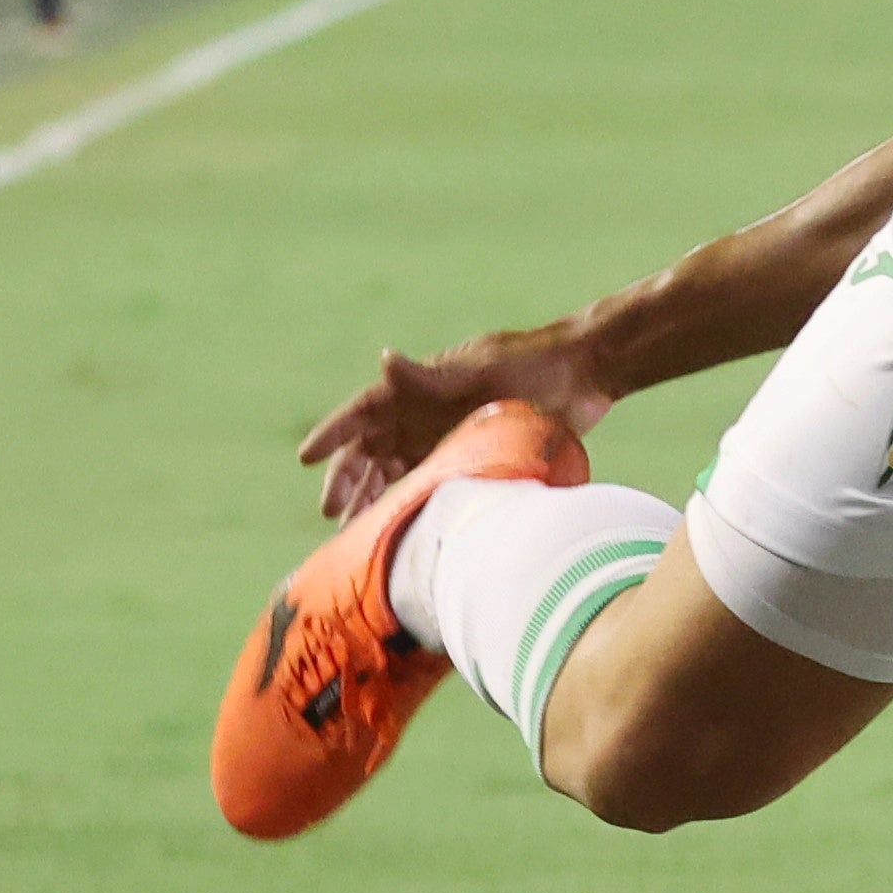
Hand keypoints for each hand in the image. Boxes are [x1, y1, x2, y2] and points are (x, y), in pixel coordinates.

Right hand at [301, 326, 615, 519]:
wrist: (585, 375)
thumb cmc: (533, 364)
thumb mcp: (482, 367)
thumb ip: (432, 374)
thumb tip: (384, 359)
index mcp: (417, 386)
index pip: (362, 412)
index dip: (333, 434)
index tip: (307, 458)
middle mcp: (423, 413)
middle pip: (371, 450)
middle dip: (348, 481)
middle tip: (330, 513)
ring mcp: (445, 437)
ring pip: (396, 474)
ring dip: (374, 500)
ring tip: (354, 533)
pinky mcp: (471, 458)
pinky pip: (430, 486)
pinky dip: (411, 507)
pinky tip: (400, 533)